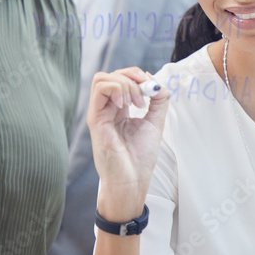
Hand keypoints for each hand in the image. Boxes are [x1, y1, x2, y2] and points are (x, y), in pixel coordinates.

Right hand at [86, 67, 170, 220]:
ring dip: (125, 83)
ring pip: (102, 78)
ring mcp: (99, 113)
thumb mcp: (155, 123)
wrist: (132, 180)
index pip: (122, 79)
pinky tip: (128, 105)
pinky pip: (100, 89)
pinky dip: (118, 88)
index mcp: (119, 109)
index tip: (154, 90)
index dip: (140, 77)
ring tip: (137, 102)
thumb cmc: (139, 157)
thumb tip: (159, 84)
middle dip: (132, 75)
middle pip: (111, 75)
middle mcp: (107, 109)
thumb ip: (159, 102)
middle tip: (146, 93)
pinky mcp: (95, 119)